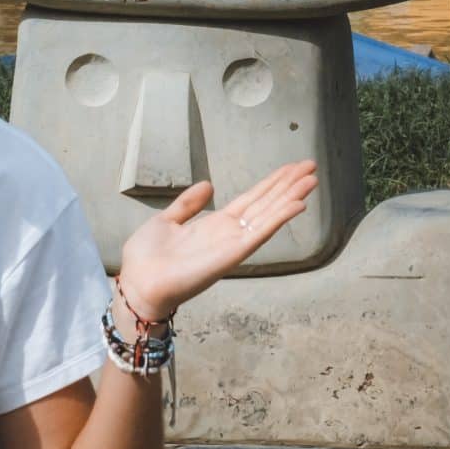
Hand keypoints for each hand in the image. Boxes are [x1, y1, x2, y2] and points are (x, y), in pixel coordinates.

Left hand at [115, 158, 318, 324]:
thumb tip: (208, 184)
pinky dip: (280, 218)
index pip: (251, 199)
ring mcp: (233, 244)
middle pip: (266, 203)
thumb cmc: (147, 259)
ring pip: (269, 215)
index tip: (291, 168)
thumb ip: (188, 204)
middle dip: (288, 185)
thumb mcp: (166, 220)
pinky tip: (298, 204)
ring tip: (312, 179)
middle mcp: (229, 233)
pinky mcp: (232, 255)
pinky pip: (260, 234)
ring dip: (291, 196)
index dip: (272, 183)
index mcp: (215, 225)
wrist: (137, 283)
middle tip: (311, 165)